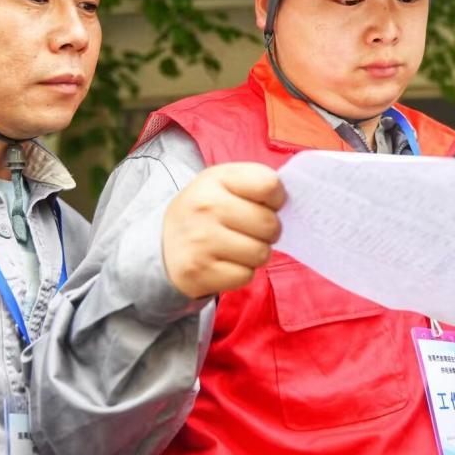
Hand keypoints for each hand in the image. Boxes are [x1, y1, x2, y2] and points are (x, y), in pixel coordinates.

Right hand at [162, 162, 285, 298]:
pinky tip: (226, 262)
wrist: (161, 244)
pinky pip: (246, 276)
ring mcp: (201, 240)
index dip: (277, 198)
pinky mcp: (200, 271)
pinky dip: (241, 272)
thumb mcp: (222, 183)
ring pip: (261, 253)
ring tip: (239, 246)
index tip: (267, 203)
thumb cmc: (206, 211)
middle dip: (269, 231)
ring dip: (256, 253)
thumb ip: (256, 183)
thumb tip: (293, 202)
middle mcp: (206, 207)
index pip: (269, 185)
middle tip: (253, 230)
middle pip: (269, 224)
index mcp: (217, 178)